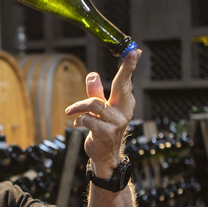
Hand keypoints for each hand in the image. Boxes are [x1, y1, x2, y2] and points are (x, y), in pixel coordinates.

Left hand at [65, 49, 140, 176]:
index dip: (130, 65)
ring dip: (79, 107)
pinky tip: (78, 124)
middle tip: (131, 53)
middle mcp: (124, 111)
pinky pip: (88, 119)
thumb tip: (92, 74)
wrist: (104, 155)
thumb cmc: (102, 130)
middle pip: (122, 84)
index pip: (126, 81)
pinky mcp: (106, 132)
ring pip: (94, 103)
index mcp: (124, 103)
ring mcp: (117, 122)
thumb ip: (96, 92)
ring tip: (71, 112)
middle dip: (126, 68)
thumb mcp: (99, 109)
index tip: (135, 51)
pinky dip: (79, 119)